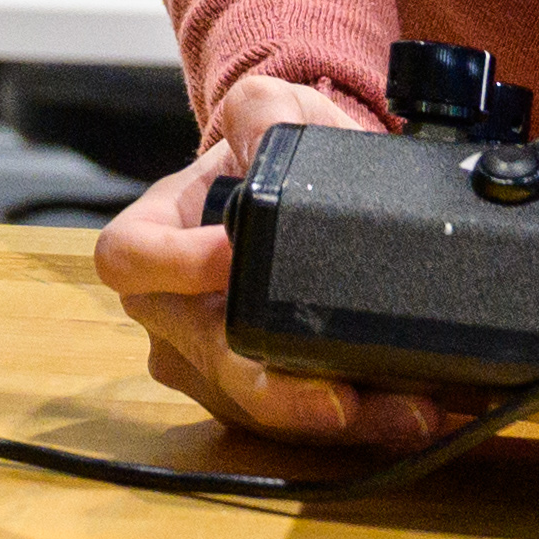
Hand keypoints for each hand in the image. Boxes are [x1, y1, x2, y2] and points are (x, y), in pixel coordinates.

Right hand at [89, 75, 472, 449]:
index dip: (173, 265)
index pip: (129, 259)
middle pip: (205, 360)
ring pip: (258, 408)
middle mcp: (169, 314)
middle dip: (277, 386)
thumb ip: (260, 111)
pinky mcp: (258, 405)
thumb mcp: (268, 110)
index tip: (233, 257)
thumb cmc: (271, 155)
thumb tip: (264, 144)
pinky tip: (409, 415)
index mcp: (149, 240)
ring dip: (334, 418)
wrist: (309, 197)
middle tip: (340, 395)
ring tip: (407, 409)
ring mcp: (209, 366)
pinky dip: (357, 425)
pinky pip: (297, 428)